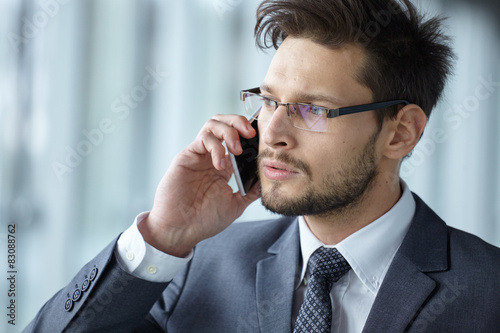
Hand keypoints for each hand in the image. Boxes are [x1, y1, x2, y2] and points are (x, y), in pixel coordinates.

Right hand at [138, 114, 260, 256]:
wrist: (180, 231)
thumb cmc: (204, 220)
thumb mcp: (235, 205)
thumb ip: (250, 191)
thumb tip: (266, 179)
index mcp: (223, 166)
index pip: (237, 138)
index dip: (249, 134)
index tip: (263, 140)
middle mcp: (211, 157)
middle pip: (224, 123)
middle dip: (239, 122)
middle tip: (251, 134)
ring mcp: (198, 155)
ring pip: (213, 125)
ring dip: (229, 130)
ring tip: (237, 148)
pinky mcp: (186, 157)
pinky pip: (203, 139)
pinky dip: (216, 147)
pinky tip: (220, 164)